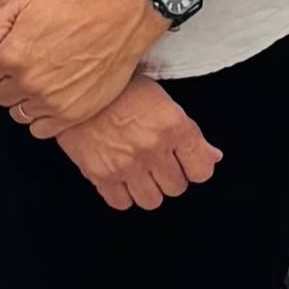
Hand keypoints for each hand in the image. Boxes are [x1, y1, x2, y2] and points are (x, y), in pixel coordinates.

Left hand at [0, 0, 162, 136]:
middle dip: (9, 82)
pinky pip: (39, 130)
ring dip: (25, 100)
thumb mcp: (26, 3)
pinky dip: (41, 117)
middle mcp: (27, 82)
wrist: (120, 21)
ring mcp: (49, 101)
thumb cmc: (73, 8)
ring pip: (17, 113)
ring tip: (43, 81)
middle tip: (31, 66)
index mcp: (11, 55)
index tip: (15, 54)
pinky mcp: (70, 115)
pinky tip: (53, 98)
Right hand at [54, 76, 219, 211]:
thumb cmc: (119, 88)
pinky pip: (121, 203)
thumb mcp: (161, 100)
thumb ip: (189, 131)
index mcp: (172, 125)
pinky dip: (123, 194)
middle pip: (177, 187)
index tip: (186, 163)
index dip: (195, 168)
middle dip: (170, 176)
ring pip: (152, 200)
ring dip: (148, 189)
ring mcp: (126, 164)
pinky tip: (120, 177)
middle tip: (158, 162)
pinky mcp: (100, 174)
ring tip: (139, 171)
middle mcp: (152, 147)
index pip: (202, 170)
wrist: (75, 86)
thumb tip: (212, 156)